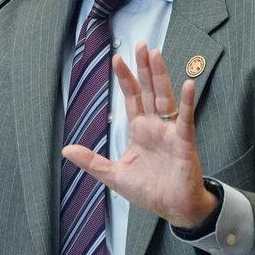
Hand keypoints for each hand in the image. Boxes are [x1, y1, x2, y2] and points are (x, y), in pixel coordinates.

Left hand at [61, 43, 216, 227]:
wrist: (174, 210)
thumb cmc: (149, 191)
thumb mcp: (114, 175)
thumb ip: (91, 161)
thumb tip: (66, 149)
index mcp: (139, 130)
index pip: (132, 98)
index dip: (125, 78)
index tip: (117, 58)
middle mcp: (155, 126)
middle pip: (149, 90)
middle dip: (144, 68)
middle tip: (141, 44)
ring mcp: (170, 132)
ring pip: (165, 98)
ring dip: (160, 76)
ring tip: (156, 54)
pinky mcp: (184, 142)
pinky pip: (186, 119)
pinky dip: (187, 102)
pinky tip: (188, 85)